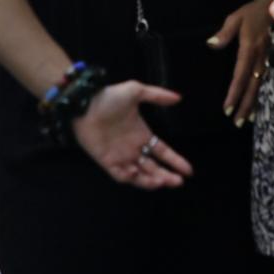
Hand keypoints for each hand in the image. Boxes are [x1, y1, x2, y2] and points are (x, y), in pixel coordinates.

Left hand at [72, 81, 191, 188]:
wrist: (85, 104)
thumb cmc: (109, 97)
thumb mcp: (135, 91)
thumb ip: (157, 95)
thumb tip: (178, 98)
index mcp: (142, 135)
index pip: (163, 153)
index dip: (175, 161)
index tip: (188, 170)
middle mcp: (134, 149)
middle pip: (154, 168)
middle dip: (167, 176)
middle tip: (178, 182)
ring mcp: (120, 157)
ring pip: (139, 175)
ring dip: (151, 180)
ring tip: (162, 182)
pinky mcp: (107, 162)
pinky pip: (120, 175)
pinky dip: (129, 178)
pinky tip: (136, 173)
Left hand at [209, 0, 273, 125]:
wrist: (273, 7)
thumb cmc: (251, 13)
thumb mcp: (235, 18)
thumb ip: (224, 33)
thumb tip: (210, 44)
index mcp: (249, 48)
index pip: (240, 75)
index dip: (234, 92)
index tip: (227, 107)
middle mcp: (258, 58)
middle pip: (251, 86)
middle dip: (244, 105)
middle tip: (236, 122)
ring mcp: (264, 60)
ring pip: (258, 86)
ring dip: (252, 104)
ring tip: (245, 120)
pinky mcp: (266, 61)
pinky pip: (262, 82)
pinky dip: (257, 95)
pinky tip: (254, 107)